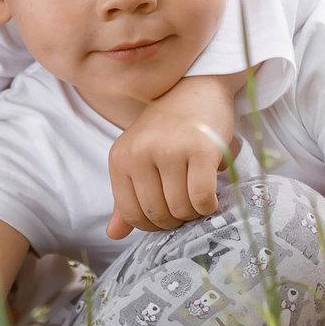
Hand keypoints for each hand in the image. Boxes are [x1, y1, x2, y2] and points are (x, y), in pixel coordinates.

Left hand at [105, 72, 240, 237]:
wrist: (196, 90)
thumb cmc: (168, 131)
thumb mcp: (140, 160)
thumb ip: (128, 197)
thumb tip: (113, 235)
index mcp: (120, 157)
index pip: (131, 213)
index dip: (152, 225)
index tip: (167, 217)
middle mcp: (140, 152)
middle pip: (158, 214)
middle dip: (176, 220)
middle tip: (186, 207)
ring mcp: (170, 149)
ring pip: (181, 208)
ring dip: (194, 213)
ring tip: (198, 198)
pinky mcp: (200, 148)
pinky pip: (201, 198)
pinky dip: (208, 205)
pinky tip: (211, 195)